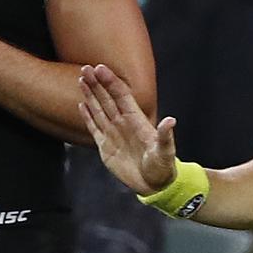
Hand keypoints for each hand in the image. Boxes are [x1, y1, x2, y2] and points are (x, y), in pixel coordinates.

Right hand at [78, 63, 175, 194]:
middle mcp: (123, 122)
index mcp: (136, 119)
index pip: (121, 94)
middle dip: (96, 83)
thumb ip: (165, 136)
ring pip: (98, 109)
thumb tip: (170, 120)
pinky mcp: (105, 146)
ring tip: (81, 79)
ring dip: (90, 94)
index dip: (110, 81)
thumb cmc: (163, 166)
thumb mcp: (165, 151)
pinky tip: (82, 104)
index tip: (100, 68)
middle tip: (85, 68)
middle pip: (107, 98)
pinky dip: (87, 116)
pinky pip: (94, 127)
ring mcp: (113, 133)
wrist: (154, 184)